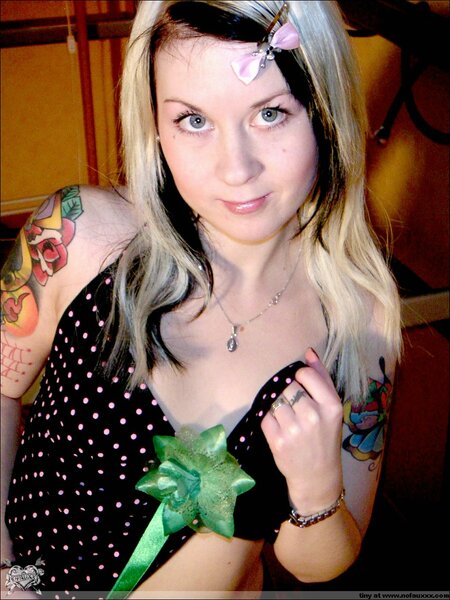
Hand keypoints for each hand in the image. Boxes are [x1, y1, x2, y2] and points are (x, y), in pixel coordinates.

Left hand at [261, 348, 343, 513]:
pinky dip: (269, 420)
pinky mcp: (277, 440)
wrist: (317, 475)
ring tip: (289, 420)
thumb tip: (308, 352)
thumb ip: (321, 377)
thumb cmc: (325, 437)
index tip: (303, 388)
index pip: (305, 374)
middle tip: (297, 409)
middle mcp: (313, 415)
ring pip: (276, 400)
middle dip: (289, 394)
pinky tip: (281, 428)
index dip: (300, 378)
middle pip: (288, 387)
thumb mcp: (332, 408)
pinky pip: (265, 416)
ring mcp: (294, 429)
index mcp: (331, 405)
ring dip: (279, 407)